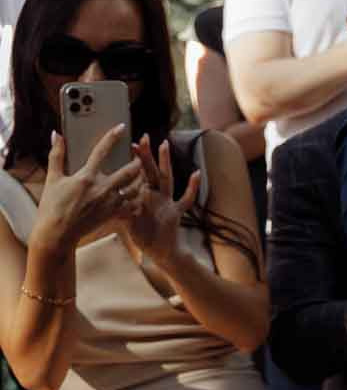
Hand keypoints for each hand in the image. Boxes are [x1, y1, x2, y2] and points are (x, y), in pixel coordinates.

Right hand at [29, 128, 141, 253]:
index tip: (122, 126)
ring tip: (144, 173)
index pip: (102, 151)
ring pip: (137, 188)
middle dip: (138, 161)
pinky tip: (141, 194)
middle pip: (130, 170)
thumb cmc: (52, 206)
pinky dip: (140, 199)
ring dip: (142, 179)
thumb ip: (56, 155)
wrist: (56, 233)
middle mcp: (102, 188)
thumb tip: (56, 135)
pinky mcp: (114, 215)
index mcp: (86, 177)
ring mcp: (110, 203)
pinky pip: (134, 205)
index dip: (113, 137)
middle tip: (140, 155)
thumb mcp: (53, 179)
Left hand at [118, 138, 197, 265]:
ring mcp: (167, 202)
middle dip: (146, 155)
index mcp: (145, 196)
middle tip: (142, 137)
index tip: (132, 143)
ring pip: (166, 179)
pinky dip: (193, 187)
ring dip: (165, 162)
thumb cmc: (145, 236)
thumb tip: (107, 198)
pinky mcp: (176, 213)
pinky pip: (186, 199)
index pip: (140, 173)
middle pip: (151, 171)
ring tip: (164, 145)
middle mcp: (157, 196)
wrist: (163, 251)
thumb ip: (122, 209)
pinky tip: (197, 173)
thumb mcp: (131, 222)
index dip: (137, 159)